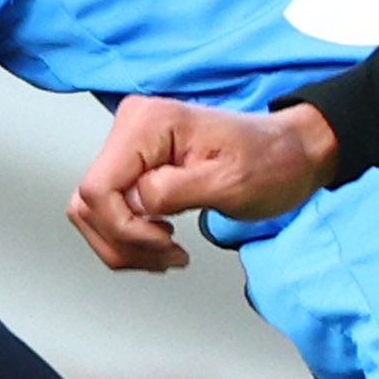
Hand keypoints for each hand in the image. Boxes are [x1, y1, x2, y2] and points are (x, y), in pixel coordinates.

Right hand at [73, 95, 330, 270]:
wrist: (291, 154)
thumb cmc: (271, 161)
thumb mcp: (230, 180)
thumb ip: (175, 190)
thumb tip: (136, 205)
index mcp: (148, 123)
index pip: (98, 188)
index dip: (124, 227)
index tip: (164, 240)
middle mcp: (130, 128)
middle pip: (88, 203)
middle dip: (124, 242)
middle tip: (169, 255)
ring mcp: (130, 147)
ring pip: (92, 213)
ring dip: (124, 246)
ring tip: (168, 255)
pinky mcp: (135, 166)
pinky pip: (109, 211)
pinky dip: (129, 239)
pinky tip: (161, 246)